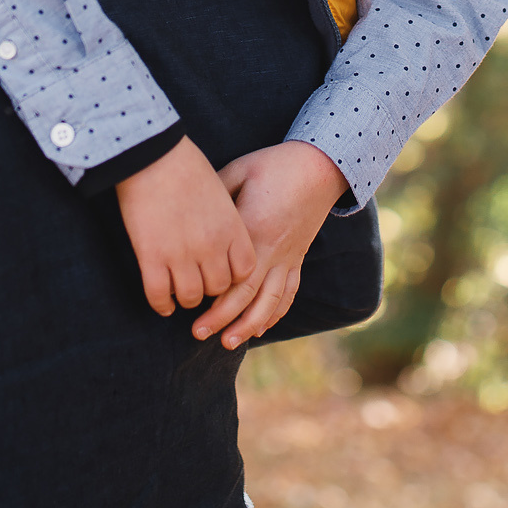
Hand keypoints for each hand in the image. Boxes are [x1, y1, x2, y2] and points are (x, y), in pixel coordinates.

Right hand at [116, 136, 258, 317]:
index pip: (244, 270)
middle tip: (198, 282)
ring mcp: (181, 255)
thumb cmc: (184, 163)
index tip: (220, 270)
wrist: (151, 153)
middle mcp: (211, 246)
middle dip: (209, 288)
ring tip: (179, 292)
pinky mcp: (152, 258)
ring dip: (186, 297)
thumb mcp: (219, 189)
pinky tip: (162, 302)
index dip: (232, 275)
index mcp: (231, 227)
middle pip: (218, 287)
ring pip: (191, 296)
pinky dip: (161, 304)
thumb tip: (222, 232)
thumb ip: (225, 217)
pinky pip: (159, 295)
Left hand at [191, 141, 349, 348]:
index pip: (230, 272)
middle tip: (198, 334)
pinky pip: (288, 292)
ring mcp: (288, 257)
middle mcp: (273, 249)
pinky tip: (260, 328)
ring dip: (249, 325)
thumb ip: (215, 192)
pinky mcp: (298, 258)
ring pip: (270, 301)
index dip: (210, 295)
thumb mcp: (239, 170)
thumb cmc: (274, 165)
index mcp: (254, 228)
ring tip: (229, 343)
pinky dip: (275, 313)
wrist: (320, 166)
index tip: (187, 307)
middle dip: (222, 319)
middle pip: (247, 294)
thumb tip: (188, 208)